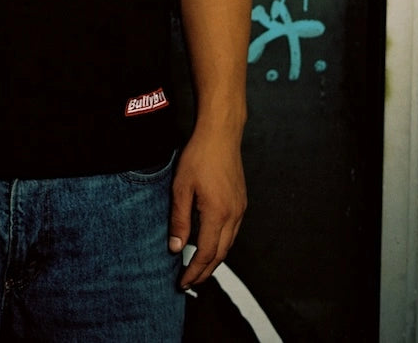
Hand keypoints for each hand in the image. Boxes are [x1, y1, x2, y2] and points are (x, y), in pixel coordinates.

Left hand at [167, 126, 246, 288]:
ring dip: (214, 260)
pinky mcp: (241, 202)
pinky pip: (233, 231)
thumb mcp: (181, 187)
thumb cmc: (199, 156)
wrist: (221, 134)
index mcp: (217, 214)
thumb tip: (176, 247)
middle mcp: (233, 215)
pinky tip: (211, 244)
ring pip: (228, 244)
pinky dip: (221, 244)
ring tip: (199, 268)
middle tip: (190, 282)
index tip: (182, 282)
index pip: (205, 253)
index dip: (194, 271)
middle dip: (204, 272)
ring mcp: (240, 209)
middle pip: (220, 254)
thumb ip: (179, 220)